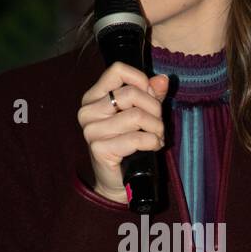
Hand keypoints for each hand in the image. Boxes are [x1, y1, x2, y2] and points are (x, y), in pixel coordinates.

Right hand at [78, 62, 169, 201]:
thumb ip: (151, 94)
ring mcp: (91, 131)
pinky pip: (137, 138)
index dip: (141, 80)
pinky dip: (152, 142)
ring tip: (157, 137)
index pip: (117, 70)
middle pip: (131, 93)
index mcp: (94, 97)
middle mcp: (87, 112)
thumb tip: (163, 79)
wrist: (118, 181)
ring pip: (136, 116)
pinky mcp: (99, 149)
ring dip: (156, 128)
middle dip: (154, 109)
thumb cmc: (130, 144)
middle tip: (158, 124)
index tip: (151, 96)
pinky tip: (153, 147)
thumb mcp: (142, 113)